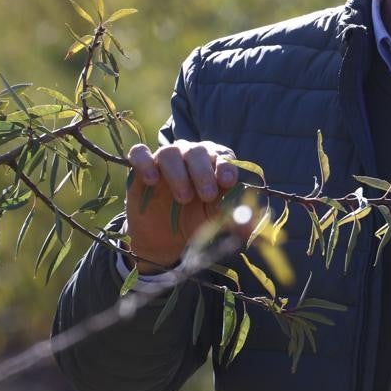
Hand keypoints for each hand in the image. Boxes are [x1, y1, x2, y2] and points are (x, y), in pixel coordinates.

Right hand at [125, 140, 238, 272]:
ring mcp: (165, 161)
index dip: (225, 166)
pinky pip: (139, 153)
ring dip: (178, 173)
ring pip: (170, 151)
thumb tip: (252, 226)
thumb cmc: (197, 221)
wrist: (166, 239)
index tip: (227, 181)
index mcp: (214, 164)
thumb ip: (234, 218)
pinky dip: (145, 162)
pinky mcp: (141, 169)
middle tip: (207, 195)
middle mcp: (190, 156)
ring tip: (184, 198)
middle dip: (203, 172)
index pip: (222, 155)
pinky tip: (151, 180)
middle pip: (197, 151)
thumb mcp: (217, 221)